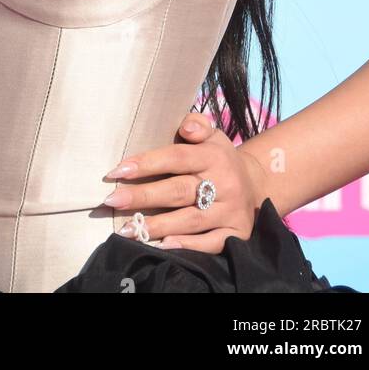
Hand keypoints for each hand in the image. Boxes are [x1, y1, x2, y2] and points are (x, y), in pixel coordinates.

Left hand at [100, 109, 271, 251]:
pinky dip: (188, 246)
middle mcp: (225, 184)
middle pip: (178, 191)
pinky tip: (163, 245)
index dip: (147, 163)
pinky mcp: (237, 234)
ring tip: (126, 229)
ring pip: (190, 220)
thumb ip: (197, 124)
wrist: (256, 184)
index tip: (117, 171)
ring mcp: (231, 211)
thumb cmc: (219, 157)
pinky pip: (211, 243)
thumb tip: (186, 127)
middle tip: (112, 200)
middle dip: (143, 197)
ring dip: (156, 225)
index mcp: (214, 156)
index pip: (177, 157)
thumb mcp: (212, 134)